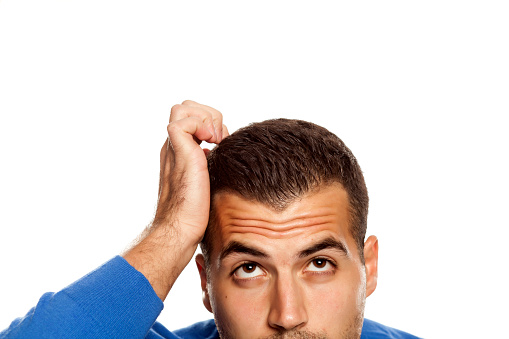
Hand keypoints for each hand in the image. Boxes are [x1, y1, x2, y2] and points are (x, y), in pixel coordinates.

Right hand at [123, 100, 228, 300]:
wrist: (181, 230)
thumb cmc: (196, 215)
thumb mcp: (208, 183)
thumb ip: (211, 168)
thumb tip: (224, 159)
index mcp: (180, 153)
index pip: (191, 119)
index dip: (210, 123)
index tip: (222, 143)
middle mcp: (174, 147)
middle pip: (185, 107)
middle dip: (208, 115)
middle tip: (219, 138)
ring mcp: (174, 147)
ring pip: (183, 107)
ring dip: (206, 117)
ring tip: (215, 140)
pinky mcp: (179, 150)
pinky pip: (185, 119)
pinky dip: (203, 124)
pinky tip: (212, 143)